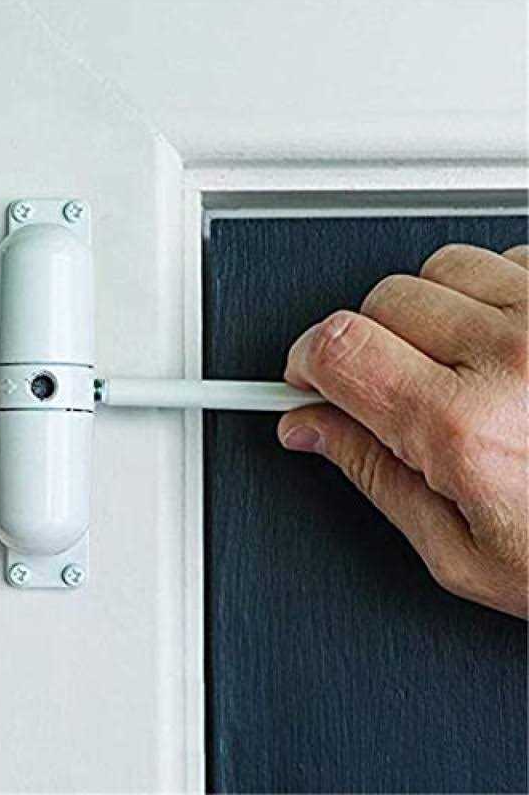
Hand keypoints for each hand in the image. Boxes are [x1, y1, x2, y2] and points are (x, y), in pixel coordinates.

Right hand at [278, 244, 527, 618]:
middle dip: (370, 345)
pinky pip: (513, 259)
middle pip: (383, 300)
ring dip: (435, 315)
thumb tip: (311, 428)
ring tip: (468, 372)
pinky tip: (517, 351)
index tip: (306, 376)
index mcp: (466, 427)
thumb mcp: (463, 552)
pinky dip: (497, 299)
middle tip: (397, 392)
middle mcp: (517, 355)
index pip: (338, 347)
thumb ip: (371, 474)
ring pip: (442, 270)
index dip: (305, 359)